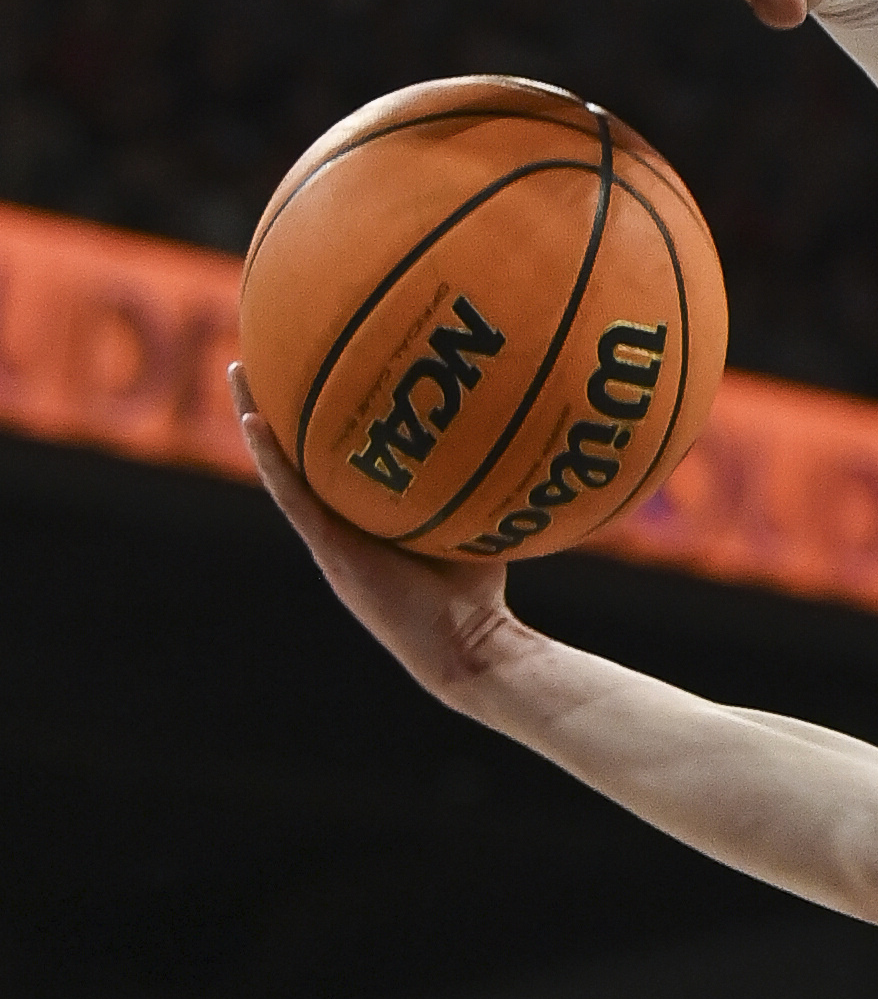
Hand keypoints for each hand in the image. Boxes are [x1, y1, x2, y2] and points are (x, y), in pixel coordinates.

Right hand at [232, 364, 525, 704]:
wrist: (468, 644)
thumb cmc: (479, 587)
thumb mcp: (476, 515)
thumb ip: (478, 475)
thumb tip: (513, 415)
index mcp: (364, 515)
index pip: (334, 457)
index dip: (317, 417)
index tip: (310, 367)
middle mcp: (339, 523)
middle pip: (300, 453)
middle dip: (280, 404)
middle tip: (261, 355)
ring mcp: (328, 537)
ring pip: (283, 468)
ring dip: (258, 419)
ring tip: (243, 370)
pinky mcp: (329, 551)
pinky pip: (294, 497)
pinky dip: (272, 460)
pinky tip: (254, 419)